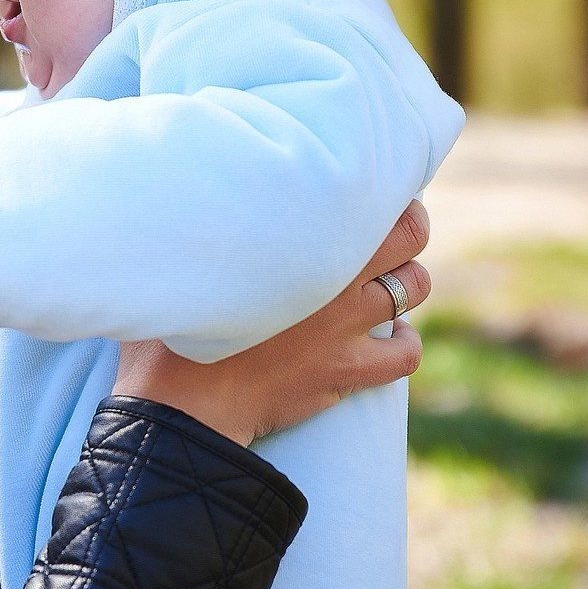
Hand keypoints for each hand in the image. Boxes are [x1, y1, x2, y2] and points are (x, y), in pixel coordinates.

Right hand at [112, 201, 431, 446]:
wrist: (186, 400)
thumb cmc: (174, 327)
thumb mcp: (191, 260)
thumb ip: (212, 225)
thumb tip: (199, 188)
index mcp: (302, 239)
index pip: (371, 197)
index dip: (380, 193)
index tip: (366, 194)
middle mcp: (336, 278)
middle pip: (409, 237)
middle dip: (407, 231)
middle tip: (390, 235)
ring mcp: (347, 328)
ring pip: (414, 288)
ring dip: (405, 283)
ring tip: (385, 284)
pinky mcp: (347, 371)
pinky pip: (407, 354)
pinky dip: (405, 343)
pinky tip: (390, 338)